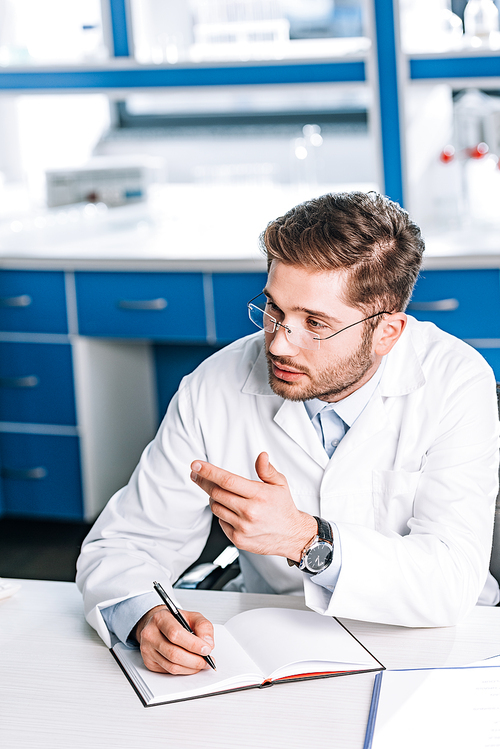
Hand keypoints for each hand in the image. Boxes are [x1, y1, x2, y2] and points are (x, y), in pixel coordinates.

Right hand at [135, 605, 214, 674]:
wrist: (160, 626)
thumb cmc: (176, 621)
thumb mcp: (192, 616)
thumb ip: (204, 626)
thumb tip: (208, 643)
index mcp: (160, 618)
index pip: (176, 633)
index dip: (193, 644)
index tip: (207, 649)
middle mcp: (150, 634)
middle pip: (174, 653)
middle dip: (195, 660)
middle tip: (207, 660)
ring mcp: (147, 649)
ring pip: (172, 666)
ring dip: (191, 668)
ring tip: (202, 663)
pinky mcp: (149, 662)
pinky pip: (168, 671)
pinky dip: (184, 671)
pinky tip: (190, 665)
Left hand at [190, 452, 316, 559]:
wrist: (292, 536)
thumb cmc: (284, 508)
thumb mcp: (280, 484)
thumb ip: (267, 470)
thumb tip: (261, 456)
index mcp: (259, 495)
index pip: (228, 480)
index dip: (209, 471)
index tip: (196, 465)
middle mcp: (250, 512)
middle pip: (216, 493)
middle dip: (203, 481)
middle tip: (197, 474)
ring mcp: (243, 527)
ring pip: (215, 508)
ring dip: (213, 497)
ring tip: (221, 493)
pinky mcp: (238, 539)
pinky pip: (220, 522)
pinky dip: (221, 513)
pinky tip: (230, 510)